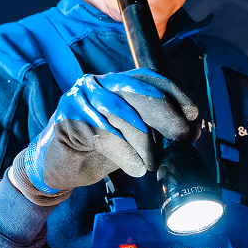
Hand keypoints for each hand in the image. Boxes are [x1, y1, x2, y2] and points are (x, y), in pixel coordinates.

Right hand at [9, 68, 196, 203]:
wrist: (55, 169)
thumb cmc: (95, 152)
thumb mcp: (130, 139)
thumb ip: (154, 131)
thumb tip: (192, 131)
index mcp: (114, 83)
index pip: (148, 78)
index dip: (173, 93)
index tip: (193, 113)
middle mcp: (97, 84)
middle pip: (136, 92)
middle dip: (164, 114)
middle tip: (182, 136)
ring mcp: (79, 98)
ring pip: (120, 112)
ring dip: (143, 140)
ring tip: (153, 162)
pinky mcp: (66, 118)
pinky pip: (103, 133)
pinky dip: (124, 154)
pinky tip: (136, 167)